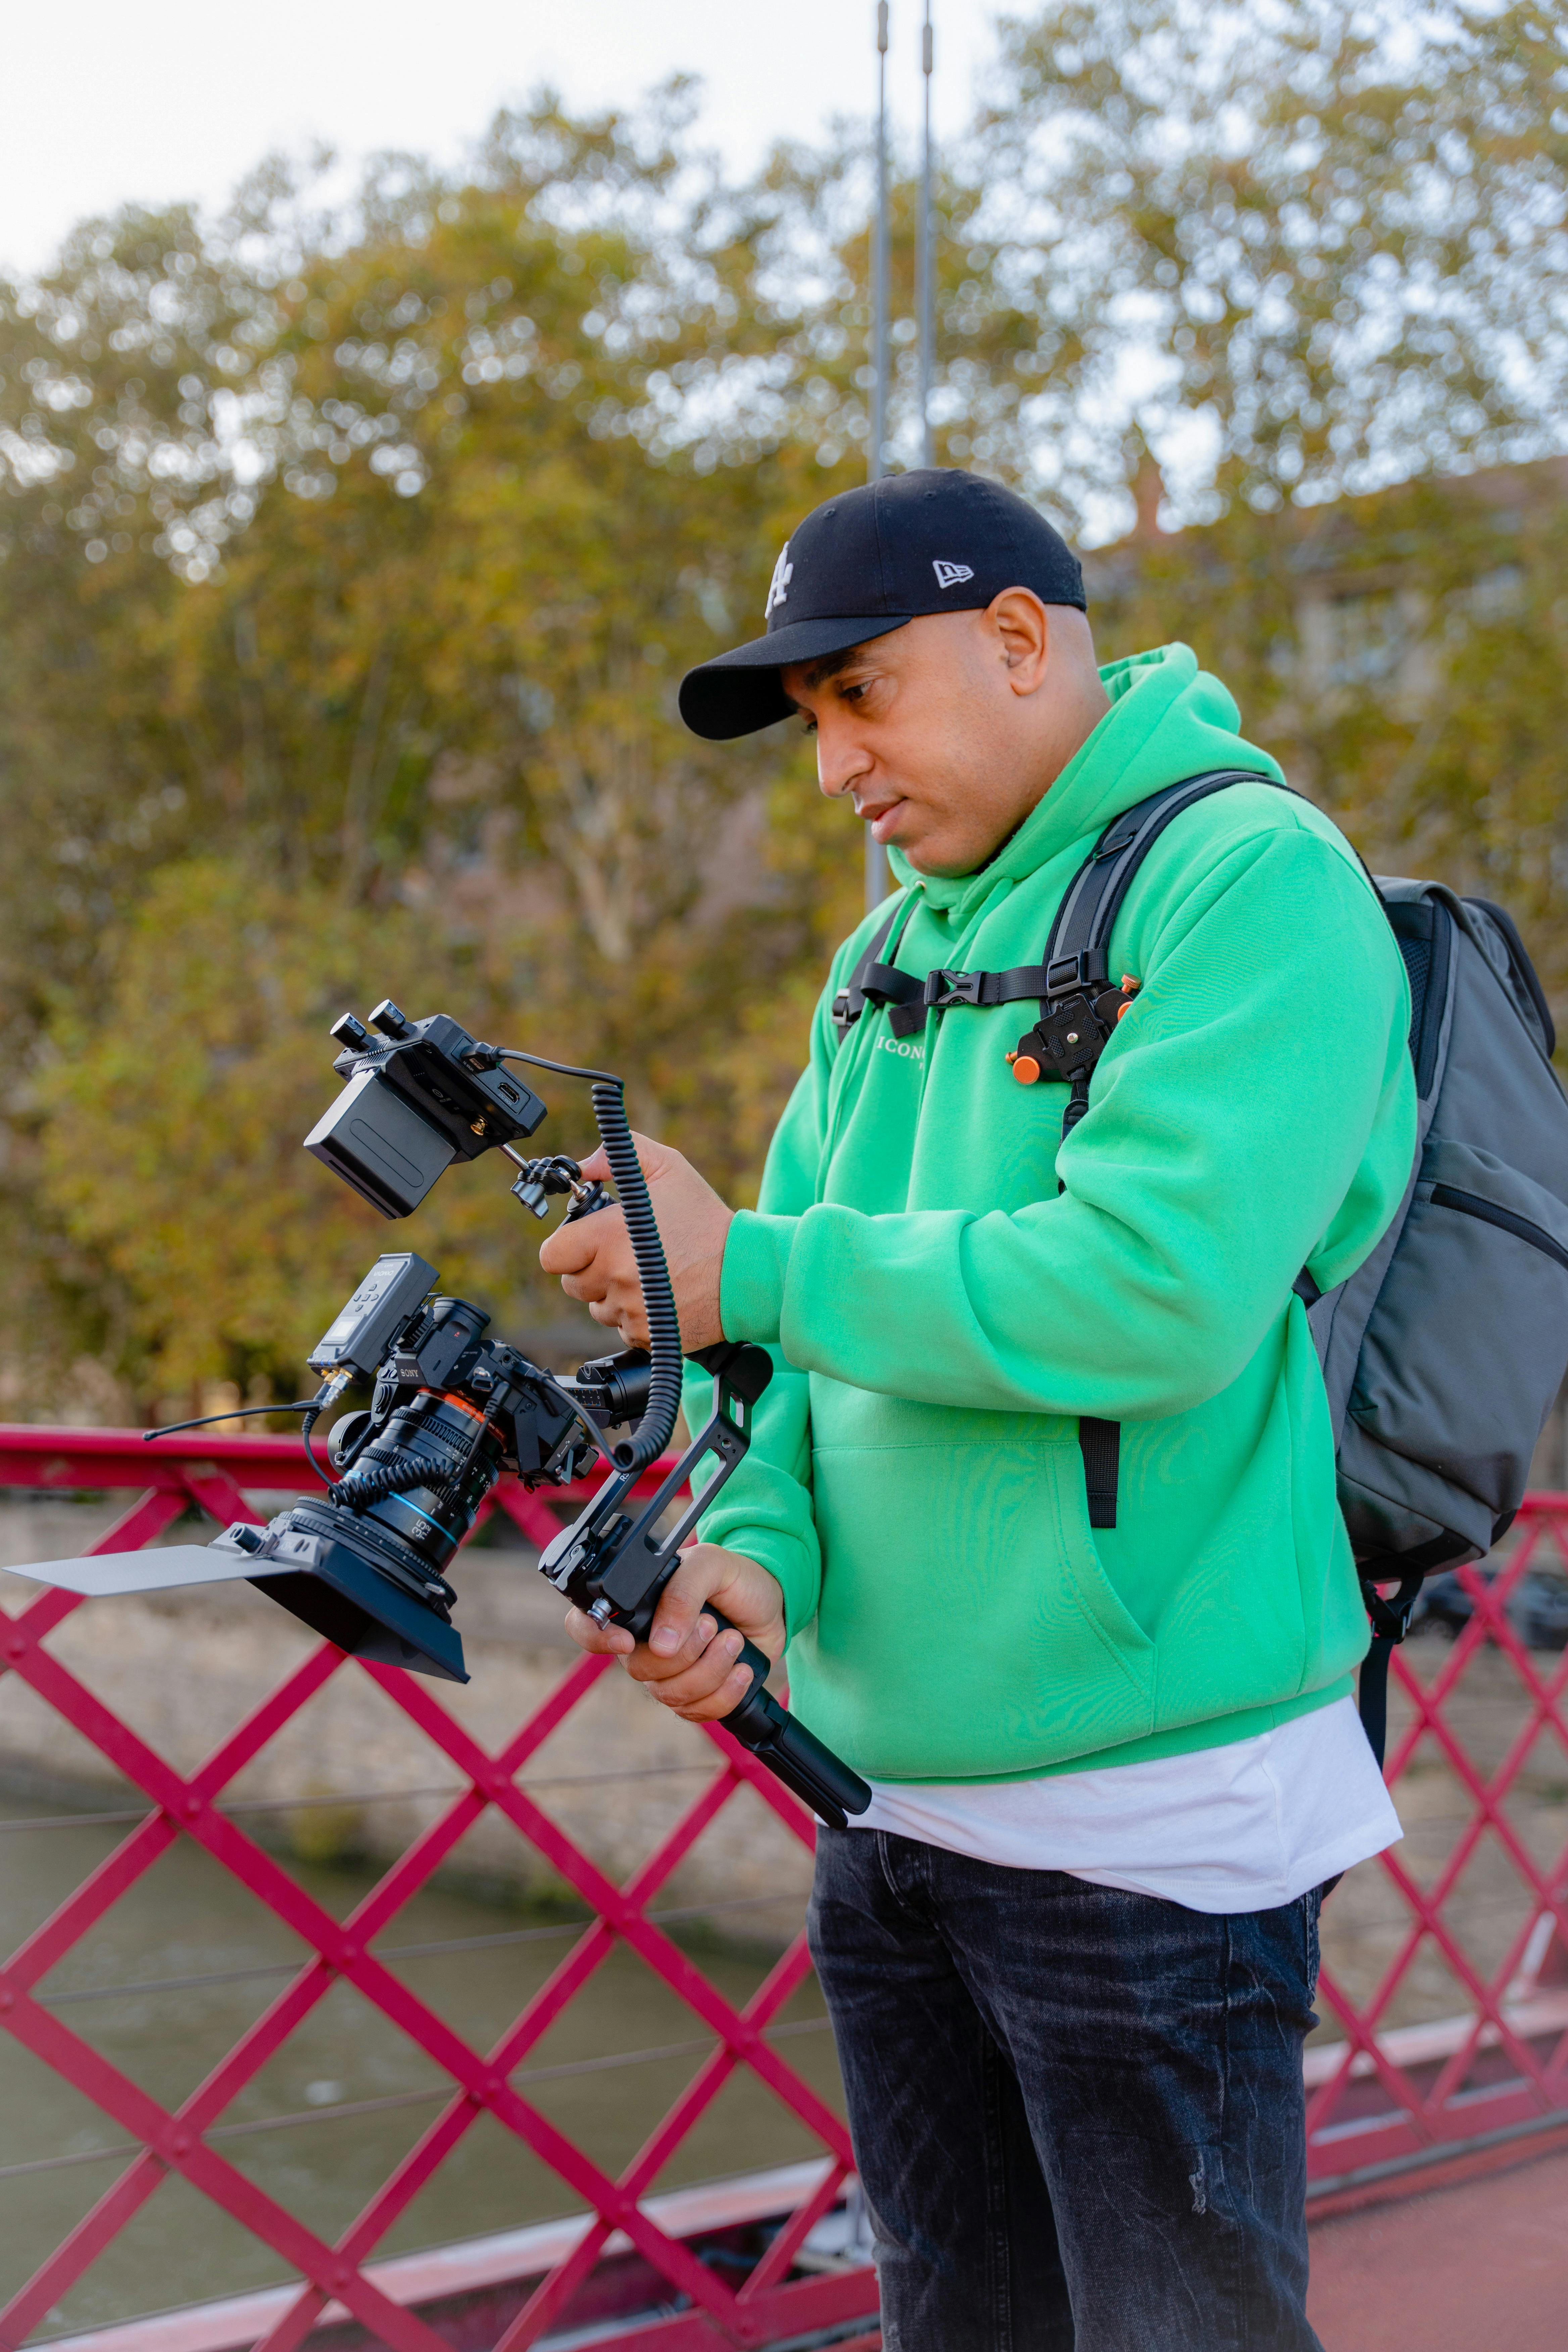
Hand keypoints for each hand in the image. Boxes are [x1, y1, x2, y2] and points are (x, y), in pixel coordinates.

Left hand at [538, 1131, 731, 1351]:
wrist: (746, 1270)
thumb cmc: (706, 1221)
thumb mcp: (668, 1169)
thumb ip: (619, 1155)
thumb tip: (584, 1166)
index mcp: (609, 1237)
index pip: (552, 1255)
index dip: (565, 1246)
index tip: (585, 1240)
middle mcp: (615, 1277)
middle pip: (572, 1283)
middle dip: (590, 1268)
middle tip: (621, 1253)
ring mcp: (629, 1310)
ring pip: (597, 1307)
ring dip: (611, 1293)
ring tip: (646, 1273)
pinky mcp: (645, 1334)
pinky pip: (622, 1327)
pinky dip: (634, 1314)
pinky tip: (659, 1293)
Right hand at [562, 1543, 785, 1721]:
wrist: (772, 1601)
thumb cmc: (735, 1578)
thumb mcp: (710, 1565)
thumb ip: (682, 1593)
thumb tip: (661, 1644)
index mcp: (637, 1606)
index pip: (587, 1626)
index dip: (596, 1639)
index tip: (628, 1642)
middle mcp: (644, 1642)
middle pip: (638, 1670)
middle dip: (684, 1653)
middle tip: (712, 1625)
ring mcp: (669, 1673)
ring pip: (670, 1696)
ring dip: (710, 1670)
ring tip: (734, 1642)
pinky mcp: (697, 1695)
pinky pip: (697, 1713)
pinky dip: (726, 1694)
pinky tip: (742, 1670)